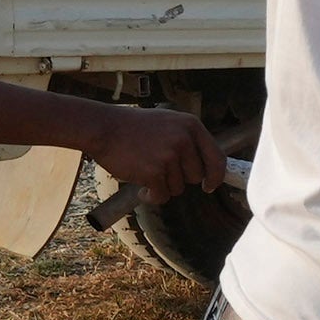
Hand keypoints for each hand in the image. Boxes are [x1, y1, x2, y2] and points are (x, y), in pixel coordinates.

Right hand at [85, 102, 228, 204]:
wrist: (102, 127)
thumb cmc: (133, 127)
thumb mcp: (169, 122)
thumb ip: (189, 140)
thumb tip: (208, 167)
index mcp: (191, 126)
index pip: (217, 158)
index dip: (216, 176)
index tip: (209, 185)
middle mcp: (184, 140)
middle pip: (196, 176)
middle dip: (180, 178)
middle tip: (159, 168)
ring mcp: (169, 156)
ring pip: (178, 188)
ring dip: (163, 186)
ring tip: (145, 169)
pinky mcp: (154, 172)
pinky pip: (162, 196)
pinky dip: (152, 196)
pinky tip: (141, 187)